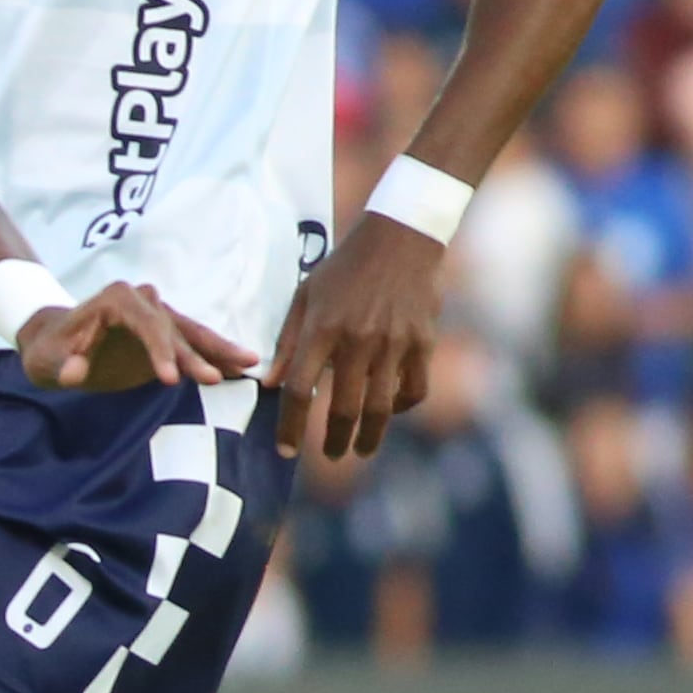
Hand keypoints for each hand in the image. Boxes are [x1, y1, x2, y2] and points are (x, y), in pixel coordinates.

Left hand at [15, 279, 256, 392]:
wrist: (55, 343)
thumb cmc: (50, 350)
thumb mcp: (47, 360)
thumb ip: (62, 366)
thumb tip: (75, 373)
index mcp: (116, 299)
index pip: (145, 323)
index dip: (159, 351)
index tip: (171, 381)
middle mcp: (143, 301)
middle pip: (175, 328)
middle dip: (196, 353)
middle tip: (216, 378)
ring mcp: (157, 316)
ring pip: (192, 333)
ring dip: (218, 349)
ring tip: (250, 364)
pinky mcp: (165, 334)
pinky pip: (194, 344)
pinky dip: (215, 355)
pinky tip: (241, 368)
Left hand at [264, 216, 446, 460]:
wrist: (401, 237)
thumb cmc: (345, 267)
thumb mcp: (306, 295)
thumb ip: (288, 341)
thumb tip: (269, 384)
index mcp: (322, 328)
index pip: (298, 389)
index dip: (289, 426)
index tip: (285, 450)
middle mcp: (357, 340)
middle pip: (342, 408)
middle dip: (332, 441)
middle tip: (330, 455)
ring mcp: (393, 343)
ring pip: (380, 408)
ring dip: (369, 438)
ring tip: (361, 450)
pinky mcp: (423, 342)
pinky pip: (414, 389)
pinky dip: (401, 407)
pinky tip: (390, 411)